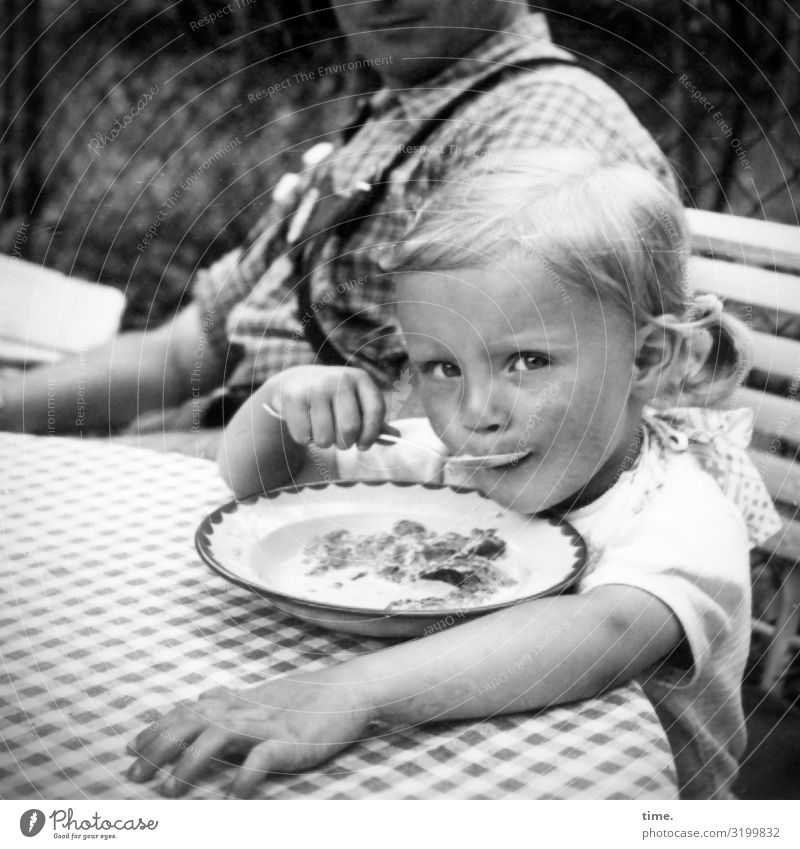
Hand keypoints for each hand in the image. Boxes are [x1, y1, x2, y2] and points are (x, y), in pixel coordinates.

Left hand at [127, 672, 374, 797]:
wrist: (348, 689)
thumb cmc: (305, 697)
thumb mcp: (262, 696)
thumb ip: (230, 700)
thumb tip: (199, 698)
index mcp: (237, 703)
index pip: (188, 712)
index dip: (157, 729)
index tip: (130, 747)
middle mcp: (245, 711)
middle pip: (192, 723)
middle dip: (160, 748)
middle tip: (136, 774)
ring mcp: (267, 725)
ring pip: (218, 736)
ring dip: (191, 762)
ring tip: (171, 789)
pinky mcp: (290, 741)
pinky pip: (262, 758)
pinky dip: (245, 776)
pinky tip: (232, 796)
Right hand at [262, 365, 388, 450]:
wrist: (294, 382)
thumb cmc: (333, 399)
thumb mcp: (355, 403)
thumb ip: (374, 422)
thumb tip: (396, 438)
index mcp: (360, 378)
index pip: (376, 411)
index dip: (372, 434)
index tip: (363, 445)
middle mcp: (339, 378)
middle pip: (350, 428)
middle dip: (345, 443)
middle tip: (339, 441)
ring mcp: (315, 386)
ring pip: (326, 437)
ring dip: (324, 443)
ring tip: (321, 432)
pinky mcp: (294, 396)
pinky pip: (304, 436)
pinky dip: (305, 439)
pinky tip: (305, 426)